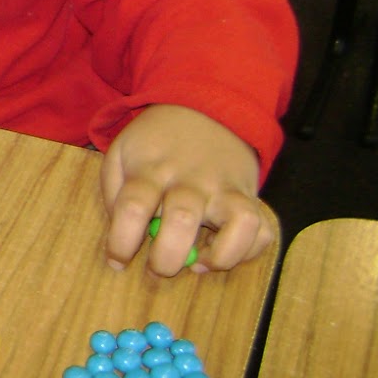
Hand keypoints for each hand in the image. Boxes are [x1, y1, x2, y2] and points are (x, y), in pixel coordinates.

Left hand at [99, 104, 273, 275]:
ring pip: (239, 222)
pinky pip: (262, 229)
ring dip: (220, 256)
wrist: (203, 109)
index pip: (133, 207)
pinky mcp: (250, 196)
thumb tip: (121, 235)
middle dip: (168, 257)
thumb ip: (114, 192)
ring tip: (199, 263)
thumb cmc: (155, 143)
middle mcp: (190, 179)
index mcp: (151, 168)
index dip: (122, 242)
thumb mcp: (120, 154)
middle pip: (183, 219)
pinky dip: (248, 251)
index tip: (118, 261)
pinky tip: (222, 252)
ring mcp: (225, 187)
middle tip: (158, 268)